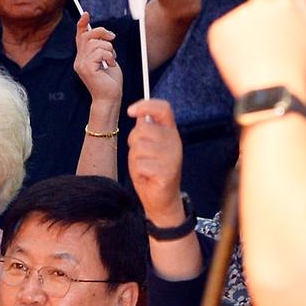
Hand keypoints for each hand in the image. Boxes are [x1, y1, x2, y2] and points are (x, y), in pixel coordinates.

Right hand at [73, 12, 121, 110]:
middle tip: (113, 38)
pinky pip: (99, 52)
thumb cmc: (110, 81)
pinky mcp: (86, 69)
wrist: (110, 98)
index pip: (80, 37)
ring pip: (95, 44)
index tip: (86, 14)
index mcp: (83, 58)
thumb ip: (102, 48)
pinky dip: (109, 56)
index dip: (82, 24)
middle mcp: (79, 60)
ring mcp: (81, 65)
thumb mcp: (107, 59)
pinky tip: (111, 64)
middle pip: (88, 36)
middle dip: (102, 33)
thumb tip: (102, 34)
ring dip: (109, 49)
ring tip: (112, 59)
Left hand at [126, 99, 183, 225]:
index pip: (163, 108)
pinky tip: (147, 177)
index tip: (130, 111)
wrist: (162, 200)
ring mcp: (172, 156)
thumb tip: (138, 113)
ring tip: (144, 168)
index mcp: (170, 132)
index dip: (145, 105)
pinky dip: (138, 172)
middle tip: (140, 156)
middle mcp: (174, 141)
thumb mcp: (146, 147)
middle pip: (142, 129)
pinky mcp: (167, 171)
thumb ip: (144, 130)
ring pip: (139, 148)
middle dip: (133, 143)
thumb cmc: (151, 172)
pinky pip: (140, 165)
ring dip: (135, 160)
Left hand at [208, 0, 305, 102]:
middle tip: (262, 46)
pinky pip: (221, 34)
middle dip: (254, 24)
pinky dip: (226, 45)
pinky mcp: (219, 30)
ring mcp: (237, 16)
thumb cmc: (292, 69)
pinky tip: (240, 58)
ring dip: (240, 36)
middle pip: (251, 9)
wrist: (272, 90)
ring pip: (235, 23)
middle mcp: (258, 4)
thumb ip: (304, 8)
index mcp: (281, 2)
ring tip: (254, 56)